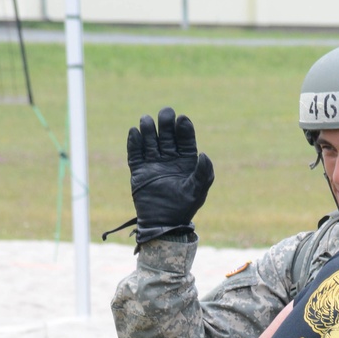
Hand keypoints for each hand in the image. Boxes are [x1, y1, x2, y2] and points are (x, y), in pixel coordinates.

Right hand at [126, 107, 213, 242]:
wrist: (163, 224)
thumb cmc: (183, 208)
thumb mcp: (198, 191)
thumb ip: (204, 173)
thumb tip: (204, 154)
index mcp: (186, 161)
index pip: (185, 140)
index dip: (184, 129)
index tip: (182, 119)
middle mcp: (169, 159)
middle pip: (167, 136)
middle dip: (166, 124)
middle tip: (165, 113)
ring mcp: (153, 163)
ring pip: (150, 141)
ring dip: (148, 129)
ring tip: (147, 120)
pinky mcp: (139, 171)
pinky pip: (135, 153)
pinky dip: (134, 142)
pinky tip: (134, 132)